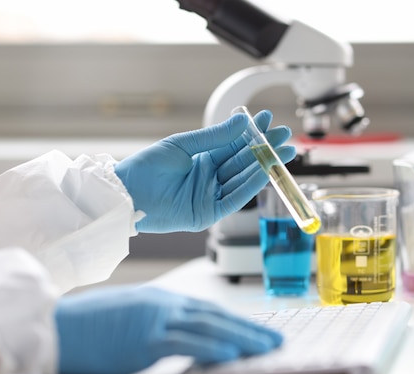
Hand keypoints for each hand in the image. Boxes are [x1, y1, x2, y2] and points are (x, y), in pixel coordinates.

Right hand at [54, 286, 282, 373]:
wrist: (53, 328)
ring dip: (242, 337)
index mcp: (159, 301)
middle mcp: (162, 304)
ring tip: (268, 347)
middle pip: (215, 315)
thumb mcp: (128, 323)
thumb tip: (182, 344)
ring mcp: (154, 319)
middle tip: (275, 340)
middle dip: (249, 328)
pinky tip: (234, 353)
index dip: (235, 321)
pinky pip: (186, 342)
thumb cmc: (87, 330)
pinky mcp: (144, 338)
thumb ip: (157, 330)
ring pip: (209, 326)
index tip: (256, 331)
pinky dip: (213, 346)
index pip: (207, 310)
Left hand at [114, 110, 294, 232]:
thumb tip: (240, 121)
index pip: (234, 146)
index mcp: (202, 160)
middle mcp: (209, 178)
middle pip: (243, 162)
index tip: (268, 120)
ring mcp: (210, 196)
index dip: (252, 133)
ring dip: (264, 166)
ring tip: (284, 151)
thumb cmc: (147, 167)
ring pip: (243, 180)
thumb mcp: (183, 145)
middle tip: (285, 135)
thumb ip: (214, 137)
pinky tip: (265, 170)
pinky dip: (251, 185)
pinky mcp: (209, 213)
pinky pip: (235, 198)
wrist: (129, 192)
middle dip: (265, 148)